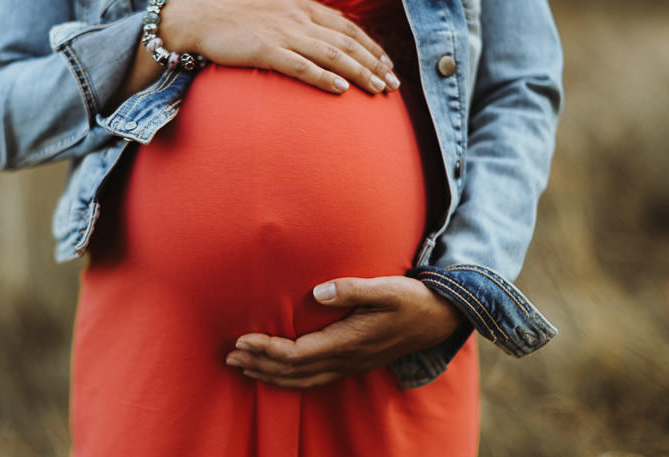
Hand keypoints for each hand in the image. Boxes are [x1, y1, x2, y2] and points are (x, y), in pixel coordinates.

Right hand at [161, 0, 399, 94]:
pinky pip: (300, 66)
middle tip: (393, 84)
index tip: (387, 64)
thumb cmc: (227, 14)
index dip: (370, 45)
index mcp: (297, 5)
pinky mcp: (264, 50)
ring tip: (378, 89)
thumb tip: (314, 30)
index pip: (345, 26)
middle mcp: (295, 17)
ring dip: (358, 72)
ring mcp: (281, 33)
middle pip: (345, 41)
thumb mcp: (267, 4)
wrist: (193, 16)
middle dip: (374, 63)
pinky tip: (341, 90)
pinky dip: (323, 77)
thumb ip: (292, 16)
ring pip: (331, 54)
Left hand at [224, 276, 463, 388]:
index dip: (267, 349)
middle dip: (259, 365)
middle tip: (230, 356)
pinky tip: (278, 373)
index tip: (243, 340)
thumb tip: (317, 292)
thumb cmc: (410, 299)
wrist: (438, 319)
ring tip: (244, 367)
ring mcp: (349, 365)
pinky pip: (314, 379)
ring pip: (302, 381)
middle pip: (293, 372)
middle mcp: (345, 360)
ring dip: (270, 375)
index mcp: (348, 342)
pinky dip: (289, 379)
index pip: (297, 354)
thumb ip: (350, 290)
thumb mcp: (384, 288)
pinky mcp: (353, 364)